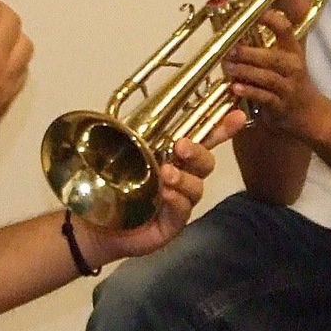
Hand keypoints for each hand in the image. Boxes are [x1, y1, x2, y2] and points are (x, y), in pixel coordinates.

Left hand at [84, 109, 246, 261]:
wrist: (93, 220)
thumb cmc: (110, 182)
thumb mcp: (121, 148)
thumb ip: (136, 129)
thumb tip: (148, 108)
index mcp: (173, 155)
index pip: (203, 139)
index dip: (222, 127)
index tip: (237, 115)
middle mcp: (181, 175)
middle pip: (206, 162)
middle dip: (198, 152)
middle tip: (181, 146)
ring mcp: (179, 200)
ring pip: (196, 186)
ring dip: (184, 178)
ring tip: (166, 174)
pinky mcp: (173, 223)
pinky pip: (183, 209)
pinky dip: (176, 200)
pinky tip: (164, 195)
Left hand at [222, 10, 320, 138]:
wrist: (308, 113)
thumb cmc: (290, 82)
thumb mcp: (284, 61)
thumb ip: (263, 48)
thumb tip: (233, 32)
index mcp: (293, 50)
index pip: (285, 29)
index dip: (270, 19)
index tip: (253, 13)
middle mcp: (293, 66)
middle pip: (272, 57)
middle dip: (249, 53)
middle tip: (229, 49)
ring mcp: (289, 87)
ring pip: (267, 77)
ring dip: (245, 71)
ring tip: (228, 67)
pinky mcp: (281, 105)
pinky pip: (264, 97)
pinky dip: (249, 92)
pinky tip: (236, 88)